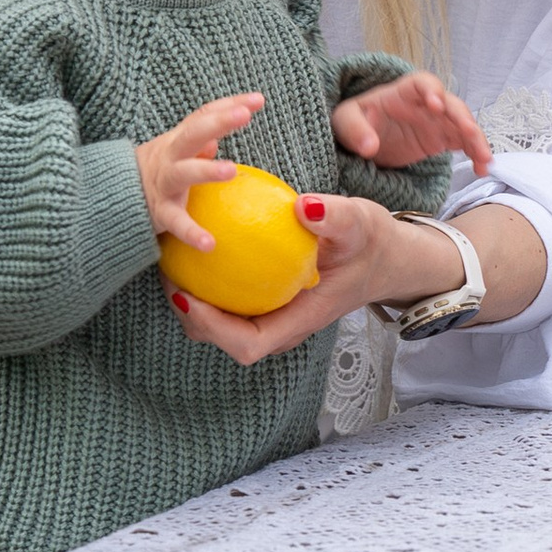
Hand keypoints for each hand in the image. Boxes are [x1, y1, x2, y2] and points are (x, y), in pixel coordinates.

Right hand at [133, 93, 267, 251]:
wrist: (112, 194)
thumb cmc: (157, 170)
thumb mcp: (175, 152)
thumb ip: (197, 143)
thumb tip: (215, 142)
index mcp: (178, 140)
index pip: (203, 116)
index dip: (228, 105)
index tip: (257, 100)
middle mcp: (170, 156)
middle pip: (192, 134)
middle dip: (218, 122)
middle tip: (243, 115)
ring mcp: (164, 183)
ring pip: (184, 173)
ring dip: (206, 170)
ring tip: (231, 171)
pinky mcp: (160, 211)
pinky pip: (176, 222)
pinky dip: (192, 233)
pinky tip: (210, 244)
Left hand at [168, 195, 468, 366]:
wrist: (383, 256)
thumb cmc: (370, 243)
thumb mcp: (359, 223)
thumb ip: (335, 217)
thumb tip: (303, 206)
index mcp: (299, 320)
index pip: (248, 345)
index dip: (212, 330)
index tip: (188, 296)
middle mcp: (280, 325)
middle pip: (222, 339)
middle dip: (188, 315)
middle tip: (168, 270)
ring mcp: (272, 315)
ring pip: (219, 323)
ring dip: (191, 298)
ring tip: (171, 259)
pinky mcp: (266, 300)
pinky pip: (228, 298)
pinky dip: (206, 280)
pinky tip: (194, 243)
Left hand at [332, 69, 491, 175]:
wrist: (362, 138)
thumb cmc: (355, 120)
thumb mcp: (344, 121)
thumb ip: (355, 130)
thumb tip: (369, 147)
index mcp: (402, 92)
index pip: (423, 83)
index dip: (432, 90)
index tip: (436, 105)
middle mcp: (425, 104)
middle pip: (451, 104)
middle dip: (462, 117)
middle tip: (469, 133)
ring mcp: (437, 121)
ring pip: (463, 124)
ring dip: (476, 138)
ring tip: (485, 159)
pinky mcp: (441, 139)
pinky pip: (464, 143)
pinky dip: (475, 154)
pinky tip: (482, 168)